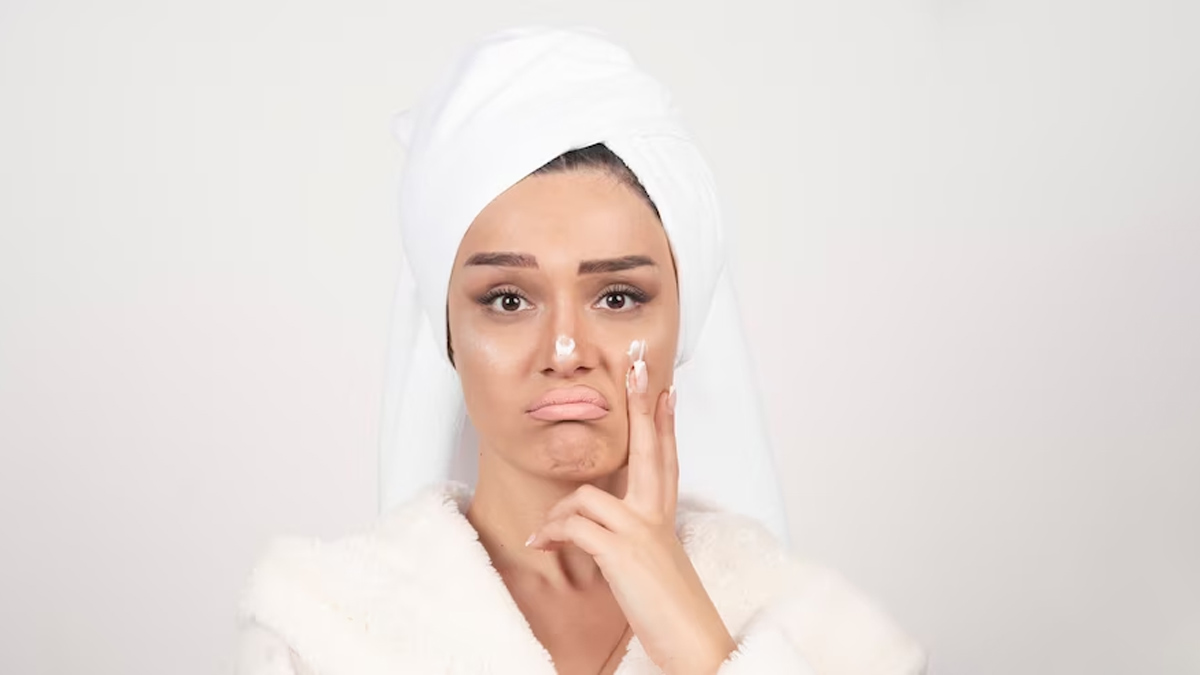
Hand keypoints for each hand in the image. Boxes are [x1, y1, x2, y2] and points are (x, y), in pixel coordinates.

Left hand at [526, 343, 736, 674]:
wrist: (697, 648)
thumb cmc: (672, 614)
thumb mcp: (653, 567)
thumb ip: (634, 541)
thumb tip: (604, 531)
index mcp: (665, 520)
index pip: (665, 459)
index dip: (663, 422)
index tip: (662, 388)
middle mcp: (657, 518)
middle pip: (649, 449)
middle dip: (641, 406)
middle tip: (637, 366)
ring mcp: (641, 532)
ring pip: (588, 496)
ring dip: (559, 515)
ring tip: (545, 537)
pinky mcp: (622, 552)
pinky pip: (574, 526)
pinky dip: (552, 534)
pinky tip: (541, 547)